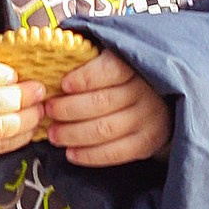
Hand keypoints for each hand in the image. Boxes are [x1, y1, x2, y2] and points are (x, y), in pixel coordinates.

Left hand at [44, 48, 173, 166]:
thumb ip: (86, 59)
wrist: (160, 103)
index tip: (63, 84)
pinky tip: (71, 153)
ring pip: (104, 129)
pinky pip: (114, 153)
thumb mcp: (111, 61)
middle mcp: (145, 92)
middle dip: (68, 108)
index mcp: (135, 66)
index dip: (85, 78)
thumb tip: (48, 53)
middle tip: (48, 111)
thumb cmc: (122, 80)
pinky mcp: (147, 143)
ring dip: (73, 134)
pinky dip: (89, 155)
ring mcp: (148, 119)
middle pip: (101, 102)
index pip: (111, 69)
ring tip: (53, 134)